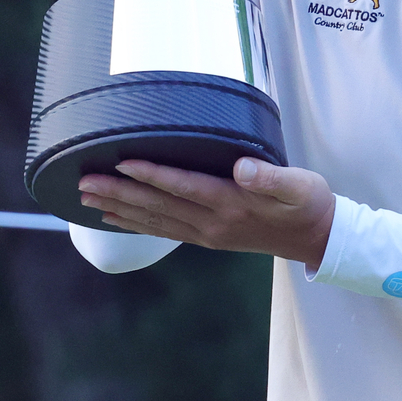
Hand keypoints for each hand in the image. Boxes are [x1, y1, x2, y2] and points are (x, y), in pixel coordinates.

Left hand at [79, 157, 336, 267]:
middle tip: (83, 182)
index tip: (122, 161)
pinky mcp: (207, 238)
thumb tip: (244, 167)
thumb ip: (271, 177)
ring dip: (120, 209)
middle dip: (120, 193)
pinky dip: (136, 223)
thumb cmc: (308, 202)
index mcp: (233, 204)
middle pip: (159, 207)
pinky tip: (116, 217)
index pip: (185, 186)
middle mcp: (213, 223)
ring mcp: (208, 234)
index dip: (153, 174)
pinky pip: (164, 231)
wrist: (318, 238)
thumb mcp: (299, 185)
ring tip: (86, 199)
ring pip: (155, 221)